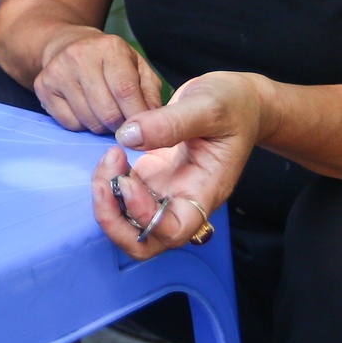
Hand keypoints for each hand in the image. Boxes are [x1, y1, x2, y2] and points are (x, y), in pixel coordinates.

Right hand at [33, 27, 163, 134]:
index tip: (143, 131)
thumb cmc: (109, 61)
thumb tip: (153, 122)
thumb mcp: (137, 67)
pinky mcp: (42, 86)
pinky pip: (69, 123)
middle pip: (107, 111)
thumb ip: (150, 93)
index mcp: (110, 48)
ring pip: (89, 120)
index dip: (137, 117)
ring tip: (104, 114)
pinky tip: (84, 110)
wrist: (66, 44)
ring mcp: (58, 71)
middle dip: (120, 125)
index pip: (126, 91)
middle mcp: (80, 55)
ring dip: (101, 126)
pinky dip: (82, 125)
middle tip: (123, 123)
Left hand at [90, 71, 263, 260]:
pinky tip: (113, 154)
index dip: (144, 216)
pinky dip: (109, 181)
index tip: (127, 180)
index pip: (174, 230)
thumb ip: (170, 122)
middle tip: (102, 182)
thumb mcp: (208, 107)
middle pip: (144, 241)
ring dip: (107, 200)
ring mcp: (164, 190)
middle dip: (114, 221)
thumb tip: (128, 137)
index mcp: (204, 191)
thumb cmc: (233, 106)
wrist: (239, 101)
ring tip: (109, 157)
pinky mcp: (151, 177)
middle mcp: (182, 199)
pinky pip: (123, 195)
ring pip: (128, 221)